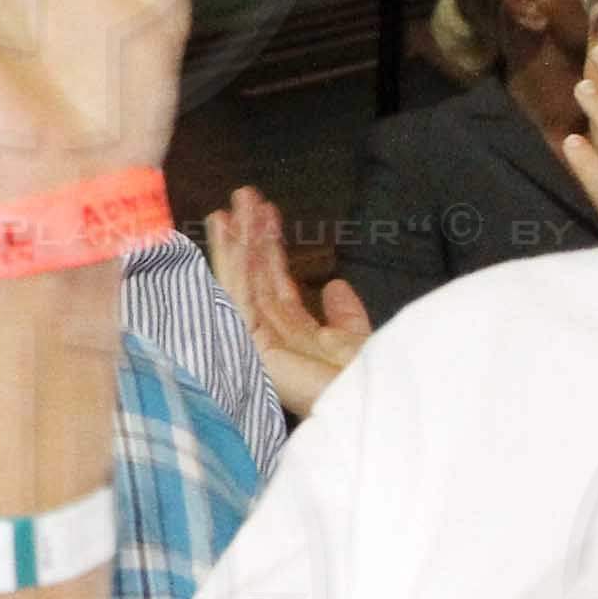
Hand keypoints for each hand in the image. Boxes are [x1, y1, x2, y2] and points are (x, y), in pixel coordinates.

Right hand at [200, 188, 368, 417]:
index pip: (277, 287)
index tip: (268, 214)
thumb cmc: (366, 381)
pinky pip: (237, 293)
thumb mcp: (356, 338)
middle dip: (250, 238)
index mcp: (296, 340)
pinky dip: (229, 259)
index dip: (272, 250)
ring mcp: (257, 343)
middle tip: (244, 195)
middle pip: (256, 280)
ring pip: (242, 283)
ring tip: (231, 204)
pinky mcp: (250, 343)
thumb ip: (344, 315)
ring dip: (236, 240)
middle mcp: (272, 340)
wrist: (371, 403)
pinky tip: (226, 229)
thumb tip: (333, 285)